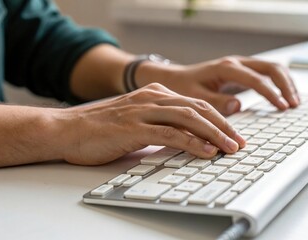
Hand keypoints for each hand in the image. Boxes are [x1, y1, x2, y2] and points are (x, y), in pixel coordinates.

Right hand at [58, 83, 245, 165]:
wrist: (67, 130)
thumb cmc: (101, 129)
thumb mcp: (137, 121)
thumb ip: (161, 125)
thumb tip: (187, 140)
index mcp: (155, 94)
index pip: (195, 104)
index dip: (218, 119)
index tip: (233, 133)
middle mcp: (152, 98)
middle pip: (198, 108)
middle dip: (223, 126)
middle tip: (240, 142)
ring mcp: (143, 111)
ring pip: (189, 118)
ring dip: (214, 134)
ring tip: (231, 148)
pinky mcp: (134, 127)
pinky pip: (170, 133)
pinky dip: (192, 142)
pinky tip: (206, 152)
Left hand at [136, 56, 299, 115]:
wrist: (175, 78)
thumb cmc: (183, 87)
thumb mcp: (194, 96)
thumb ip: (215, 101)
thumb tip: (238, 105)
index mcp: (226, 68)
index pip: (255, 79)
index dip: (271, 93)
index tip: (282, 107)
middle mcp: (236, 63)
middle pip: (270, 68)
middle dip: (285, 85)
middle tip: (294, 104)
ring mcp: (241, 65)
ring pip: (272, 68)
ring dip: (285, 83)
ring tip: (294, 102)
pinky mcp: (242, 72)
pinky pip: (266, 73)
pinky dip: (278, 83)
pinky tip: (284, 96)